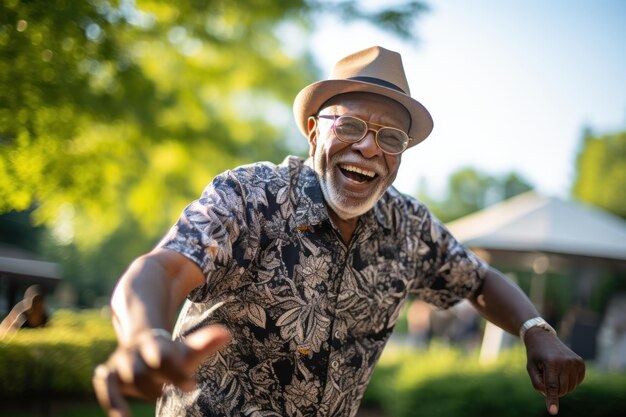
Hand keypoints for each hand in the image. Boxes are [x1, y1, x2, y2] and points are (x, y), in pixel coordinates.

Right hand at [93, 325, 230, 416]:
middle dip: (154, 383)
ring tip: (159, 399)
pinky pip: (107, 390)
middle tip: (167, 394)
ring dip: (141, 391)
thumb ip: (204, 343)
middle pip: (141, 370)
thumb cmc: (170, 353)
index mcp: (154, 344)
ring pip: (124, 378)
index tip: (191, 386)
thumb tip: (226, 334)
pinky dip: (113, 403)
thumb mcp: (186, 349)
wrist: (142, 344)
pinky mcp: (109, 378)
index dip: (175, 373)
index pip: (162, 358)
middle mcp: (134, 353)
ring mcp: (119, 365)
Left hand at [524, 328, 584, 414]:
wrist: (543, 338)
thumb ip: (537, 383)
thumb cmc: (535, 355)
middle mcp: (565, 361)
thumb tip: (549, 396)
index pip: (552, 386)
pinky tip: (561, 370)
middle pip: (562, 389)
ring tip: (553, 371)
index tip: (552, 411)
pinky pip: (577, 382)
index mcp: (551, 362)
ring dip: (561, 385)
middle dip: (553, 390)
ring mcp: (575, 362)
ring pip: (570, 388)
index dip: (552, 399)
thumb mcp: (530, 368)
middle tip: (545, 376)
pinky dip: (569, 381)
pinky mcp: (581, 363)